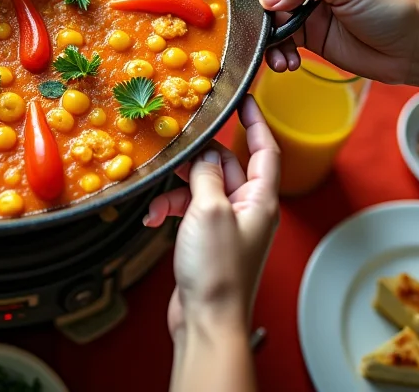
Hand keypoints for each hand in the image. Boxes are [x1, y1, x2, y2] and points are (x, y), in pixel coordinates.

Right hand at [145, 97, 280, 339]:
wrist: (207, 320)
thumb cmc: (217, 270)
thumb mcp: (209, 210)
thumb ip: (205, 176)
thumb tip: (203, 154)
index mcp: (260, 200)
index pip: (264, 150)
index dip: (255, 122)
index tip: (243, 99)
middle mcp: (248, 209)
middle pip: (225, 167)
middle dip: (198, 162)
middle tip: (176, 153)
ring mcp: (227, 225)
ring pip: (202, 189)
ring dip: (177, 191)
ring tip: (159, 203)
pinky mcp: (207, 240)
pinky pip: (190, 211)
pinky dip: (171, 210)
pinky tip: (154, 219)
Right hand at [257, 0, 418, 84]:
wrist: (409, 49)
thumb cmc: (389, 7)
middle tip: (243, 9)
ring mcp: (303, 8)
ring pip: (265, 15)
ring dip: (264, 32)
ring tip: (275, 47)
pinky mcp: (306, 35)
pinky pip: (277, 41)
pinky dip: (276, 52)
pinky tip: (288, 62)